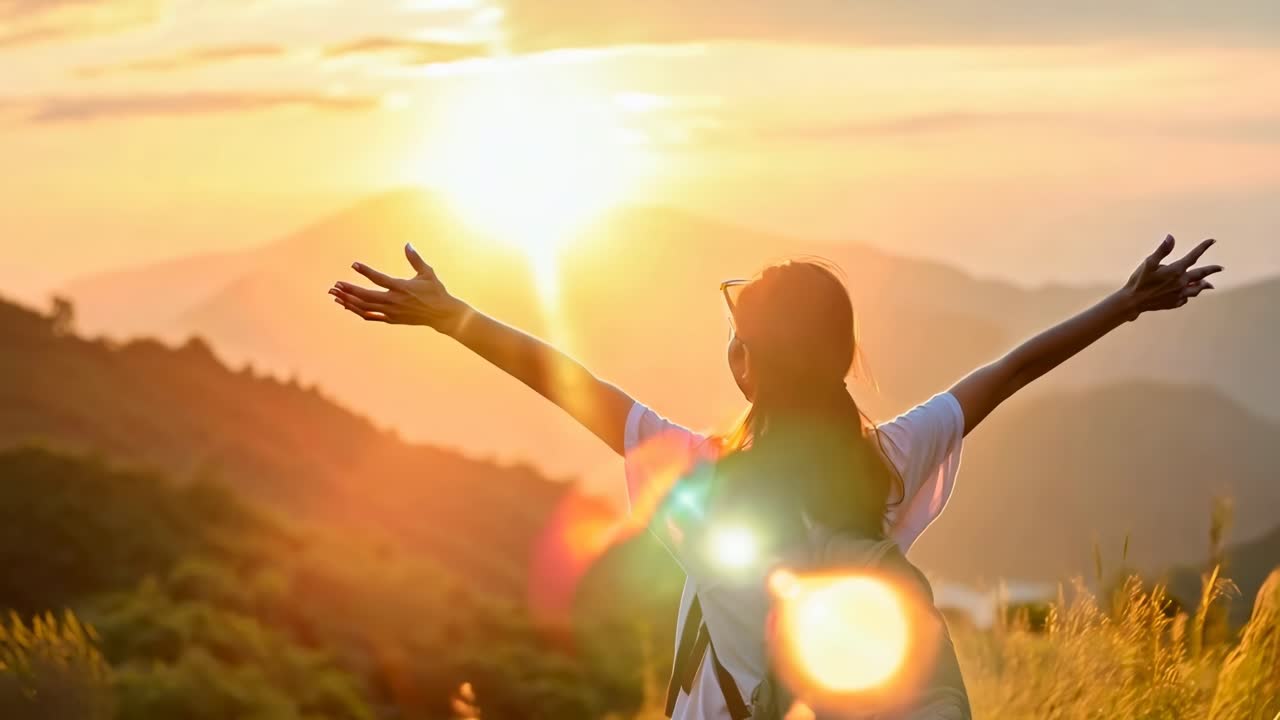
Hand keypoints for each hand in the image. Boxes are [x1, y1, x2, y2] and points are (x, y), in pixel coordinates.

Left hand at [329, 244, 467, 330]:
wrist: (442, 315)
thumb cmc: (435, 291)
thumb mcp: (427, 273)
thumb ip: (415, 259)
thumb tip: (407, 244)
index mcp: (401, 287)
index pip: (379, 278)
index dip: (365, 271)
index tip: (353, 265)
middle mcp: (394, 301)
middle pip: (366, 296)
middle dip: (349, 290)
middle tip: (335, 285)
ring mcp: (391, 312)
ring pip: (365, 307)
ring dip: (349, 301)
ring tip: (335, 296)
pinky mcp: (391, 319)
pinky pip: (370, 316)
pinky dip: (357, 311)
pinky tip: (347, 305)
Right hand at [1121, 235, 1222, 319]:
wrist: (1133, 301)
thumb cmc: (1140, 281)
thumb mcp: (1148, 263)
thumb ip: (1162, 250)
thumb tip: (1170, 237)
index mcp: (1176, 271)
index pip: (1193, 256)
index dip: (1203, 247)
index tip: (1212, 241)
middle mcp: (1181, 282)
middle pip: (1201, 275)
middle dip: (1212, 270)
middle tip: (1220, 268)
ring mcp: (1179, 294)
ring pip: (1197, 289)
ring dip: (1203, 285)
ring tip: (1208, 284)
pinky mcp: (1174, 303)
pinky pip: (1186, 298)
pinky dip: (1189, 295)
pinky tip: (1188, 294)